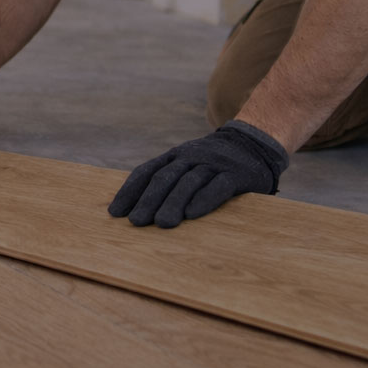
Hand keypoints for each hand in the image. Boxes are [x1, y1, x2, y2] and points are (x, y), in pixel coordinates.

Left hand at [107, 121, 288, 227]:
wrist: (252, 144)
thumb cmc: (212, 163)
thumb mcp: (187, 164)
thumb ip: (166, 180)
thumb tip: (134, 210)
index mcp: (174, 156)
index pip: (146, 172)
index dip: (130, 192)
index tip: (115, 213)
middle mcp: (190, 157)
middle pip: (165, 178)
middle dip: (148, 200)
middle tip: (136, 222)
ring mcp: (213, 164)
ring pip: (188, 182)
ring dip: (173, 203)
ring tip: (162, 224)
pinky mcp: (235, 175)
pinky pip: (218, 186)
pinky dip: (204, 199)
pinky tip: (193, 214)